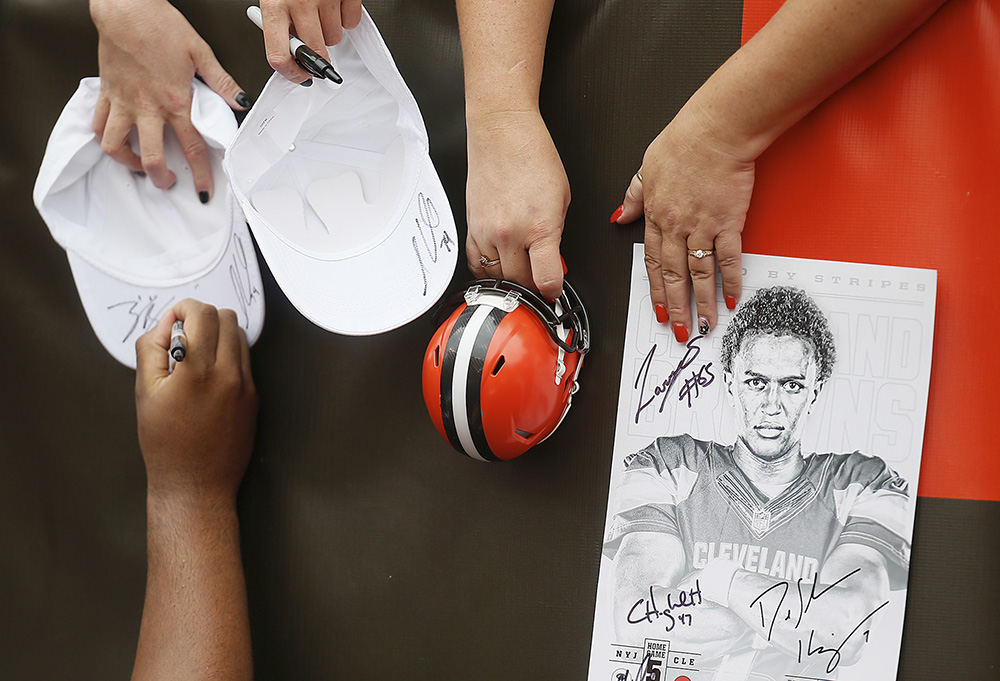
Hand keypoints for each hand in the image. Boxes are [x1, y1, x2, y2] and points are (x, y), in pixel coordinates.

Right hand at [90, 0, 250, 198]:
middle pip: (151, 157)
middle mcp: (147, 107)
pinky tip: (115, 140)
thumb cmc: (160, 26)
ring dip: (128, 162)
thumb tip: (241, 101)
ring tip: (140, 165)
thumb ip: (222, 82)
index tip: (204, 191)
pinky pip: (98, 123)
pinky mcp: (107, 93)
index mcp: (175, 101)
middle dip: (161, 178)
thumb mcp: (200, 52)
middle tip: (169, 182)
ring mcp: (124, 102)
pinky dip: (104, 137)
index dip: (200, 174)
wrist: (126, 8)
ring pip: (115, 145)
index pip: (193, 147)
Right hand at [135, 299, 257, 503]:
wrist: (196, 484)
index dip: (184, 308)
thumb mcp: (145, 392)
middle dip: (202, 318)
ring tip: (195, 357)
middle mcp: (229, 375)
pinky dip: (228, 356)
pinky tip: (209, 375)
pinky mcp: (254, 397)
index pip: (203, 313)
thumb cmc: (165, 444)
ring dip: (218, 335)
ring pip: (239, 336)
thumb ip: (153, 348)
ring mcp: (246, 386)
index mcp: (198, 371)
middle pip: (226, 317)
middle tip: (183, 337)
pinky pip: (245, 360)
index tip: (173, 320)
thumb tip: (168, 322)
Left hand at [260, 0, 363, 82]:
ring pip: (334, 38)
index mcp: (273, 6)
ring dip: (330, 32)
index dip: (292, 73)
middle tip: (315, 49)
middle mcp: (298, 2)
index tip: (300, 76)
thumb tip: (290, 57)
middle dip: (317, 56)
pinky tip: (335, 5)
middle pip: (315, 53)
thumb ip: (279, 25)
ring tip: (320, 13)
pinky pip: (351, 22)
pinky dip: (346, 18)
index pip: (279, 56)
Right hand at [465, 110, 568, 299]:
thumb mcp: (562, 198)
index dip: (554, 291)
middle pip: (520, 282)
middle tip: (540, 279)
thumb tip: (551, 258)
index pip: (546, 280)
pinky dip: (488, 269)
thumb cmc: (533, 156)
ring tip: (521, 269)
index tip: (555, 290)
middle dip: (533, 286)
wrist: (502, 133)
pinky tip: (498, 264)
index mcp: (539, 227)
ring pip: (496, 276)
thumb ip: (556, 234)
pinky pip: (475, 263)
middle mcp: (509, 234)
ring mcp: (486, 232)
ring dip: (511, 278)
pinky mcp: (471, 227)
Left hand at [613, 104, 754, 342]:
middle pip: (672, 275)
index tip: (658, 310)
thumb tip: (620, 216)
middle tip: (679, 330)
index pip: (651, 261)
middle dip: (675, 307)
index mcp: (656, 215)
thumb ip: (635, 196)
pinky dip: (730, 281)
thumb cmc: (685, 141)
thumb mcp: (646, 167)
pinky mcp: (728, 221)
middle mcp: (677, 225)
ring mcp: (703, 226)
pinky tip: (730, 299)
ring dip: (701, 303)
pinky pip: (728, 258)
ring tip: (704, 326)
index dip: (654, 289)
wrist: (715, 129)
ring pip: (698, 274)